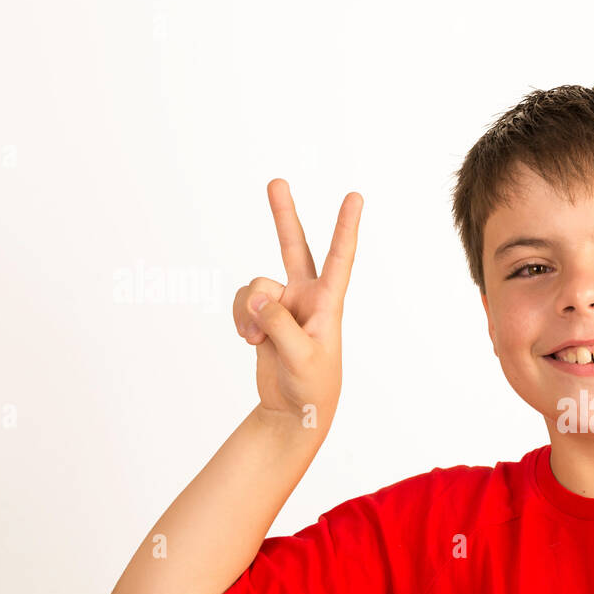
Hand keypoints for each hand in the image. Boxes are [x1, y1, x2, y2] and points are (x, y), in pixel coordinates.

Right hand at [232, 179, 362, 430]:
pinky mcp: (263, 316)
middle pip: (294, 248)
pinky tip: (249, 339)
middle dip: (284, 216)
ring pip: (255, 286)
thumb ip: (278, 324)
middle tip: (276, 182)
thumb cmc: (311, 387)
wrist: (294, 411)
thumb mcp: (300, 358)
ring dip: (247, 310)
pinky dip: (238, 318)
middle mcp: (307, 297)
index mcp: (328, 304)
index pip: (339, 259)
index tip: (354, 197)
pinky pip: (241, 302)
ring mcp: (284, 305)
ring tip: (256, 339)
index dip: (346, 227)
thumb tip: (257, 297)